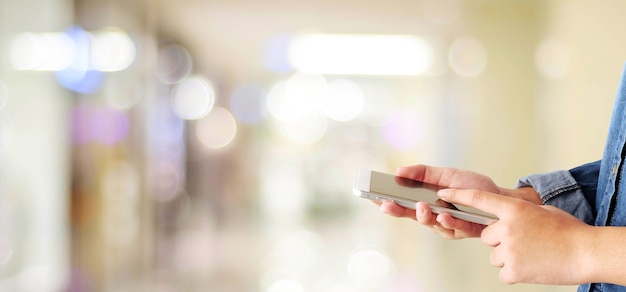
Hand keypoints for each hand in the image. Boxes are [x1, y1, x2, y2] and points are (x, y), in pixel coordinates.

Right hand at [378, 164, 541, 238]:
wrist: (500, 196)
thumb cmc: (472, 186)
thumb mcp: (445, 173)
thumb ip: (423, 173)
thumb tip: (399, 171)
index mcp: (425, 202)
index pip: (401, 204)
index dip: (387, 202)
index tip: (373, 197)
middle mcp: (433, 216)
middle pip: (410, 217)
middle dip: (398, 211)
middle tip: (388, 205)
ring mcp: (447, 225)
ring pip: (430, 224)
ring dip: (425, 216)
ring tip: (422, 207)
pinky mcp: (463, 231)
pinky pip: (453, 228)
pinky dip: (448, 221)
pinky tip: (443, 214)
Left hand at [438, 188, 590, 284]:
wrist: (586, 253)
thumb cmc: (568, 231)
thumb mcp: (541, 212)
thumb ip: (517, 213)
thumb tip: (503, 221)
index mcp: (515, 209)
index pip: (479, 199)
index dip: (459, 195)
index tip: (443, 193)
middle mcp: (508, 228)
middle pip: (487, 235)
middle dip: (501, 239)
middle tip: (525, 242)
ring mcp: (509, 250)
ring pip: (494, 255)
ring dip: (508, 256)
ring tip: (532, 254)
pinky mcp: (513, 270)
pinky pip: (503, 272)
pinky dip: (515, 272)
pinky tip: (533, 266)